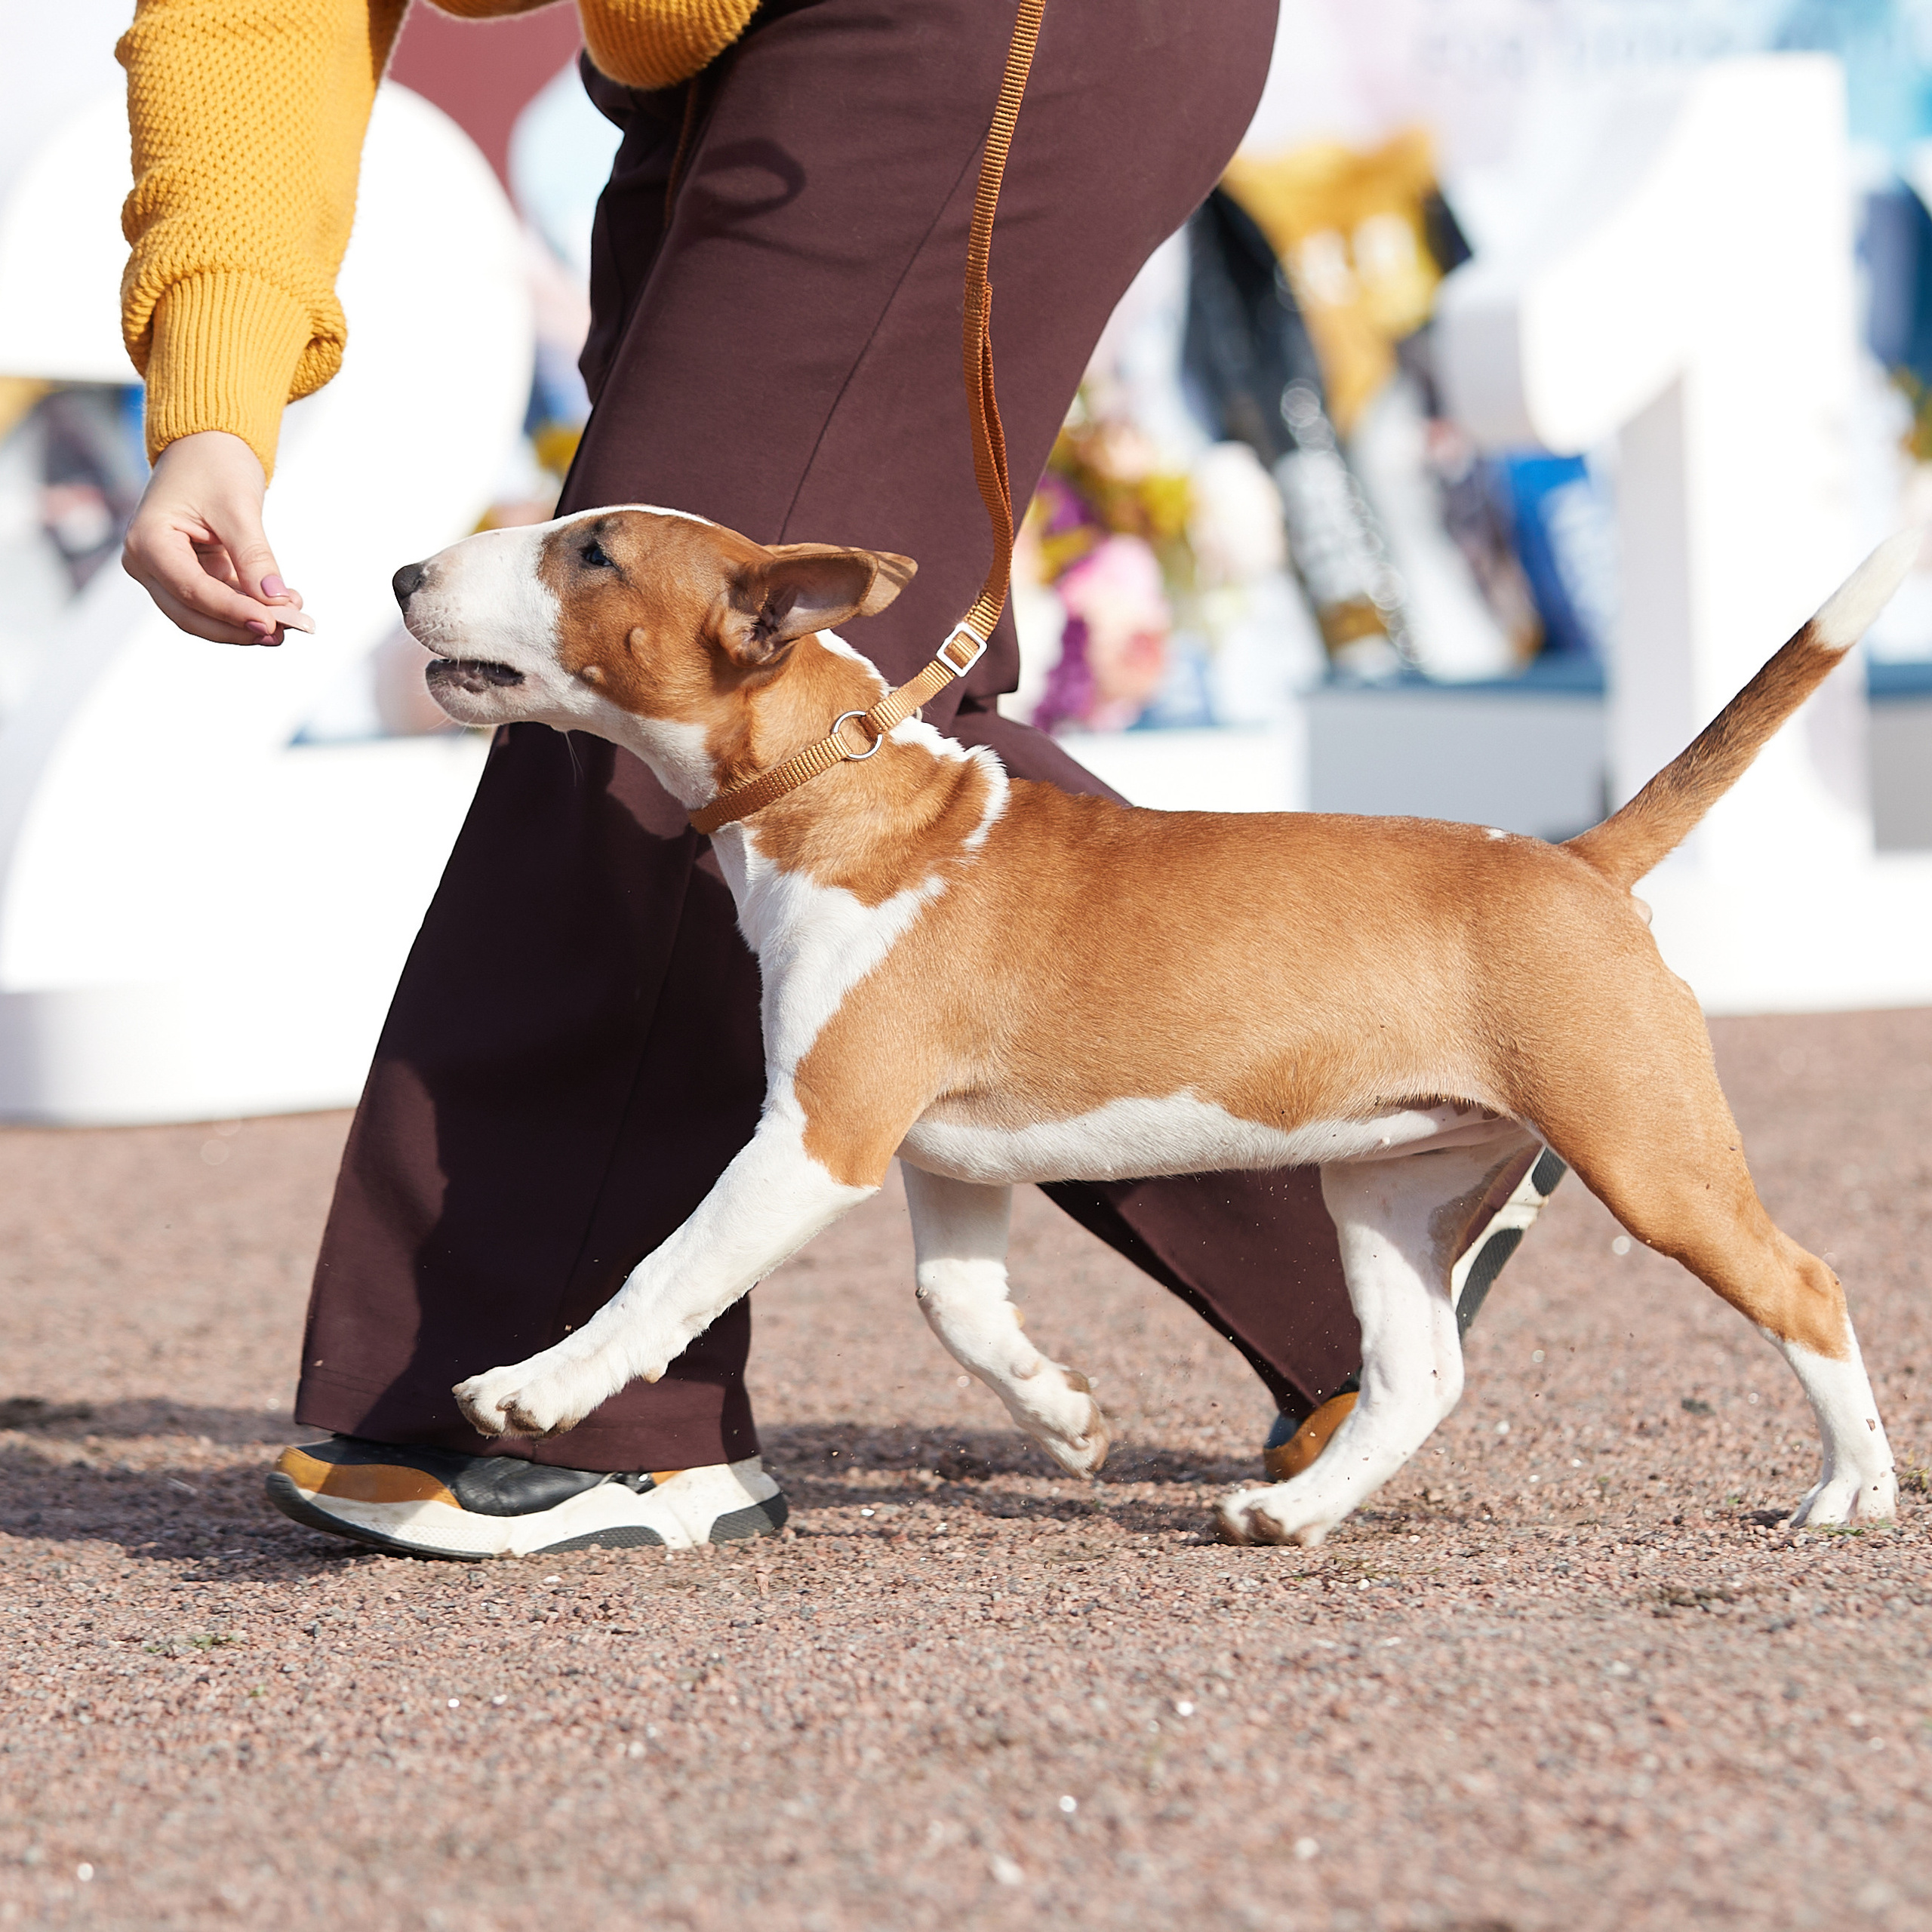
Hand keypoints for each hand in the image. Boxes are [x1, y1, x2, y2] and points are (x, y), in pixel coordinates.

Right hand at [121, 431, 314, 645]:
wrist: (206, 445)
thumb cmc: (214, 465)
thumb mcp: (238, 508)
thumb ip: (254, 557)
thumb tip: (277, 600)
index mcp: (147, 541)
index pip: (192, 591)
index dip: (232, 612)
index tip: (272, 624)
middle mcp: (147, 563)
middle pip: (192, 614)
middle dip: (239, 627)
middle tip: (286, 632)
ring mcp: (164, 572)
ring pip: (204, 616)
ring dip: (247, 622)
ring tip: (293, 619)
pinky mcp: (188, 575)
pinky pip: (217, 603)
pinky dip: (248, 607)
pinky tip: (283, 605)